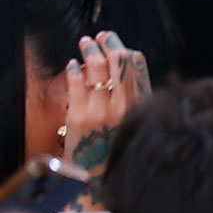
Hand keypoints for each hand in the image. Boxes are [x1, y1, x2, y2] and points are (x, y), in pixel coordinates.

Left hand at [62, 31, 151, 180]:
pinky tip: (72, 65)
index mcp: (140, 106)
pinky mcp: (79, 116)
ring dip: (90, 50)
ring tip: (86, 42)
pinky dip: (74, 70)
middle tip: (102, 35)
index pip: (137, 67)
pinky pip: (76, 84)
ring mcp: (101, 111)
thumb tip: (130, 63)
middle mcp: (123, 106)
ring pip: (97, 68)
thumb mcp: (135, 121)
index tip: (118, 43)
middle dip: (109, 43)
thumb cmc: (117, 148)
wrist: (99, 177)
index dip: (126, 50)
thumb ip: (134, 96)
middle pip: (118, 62)